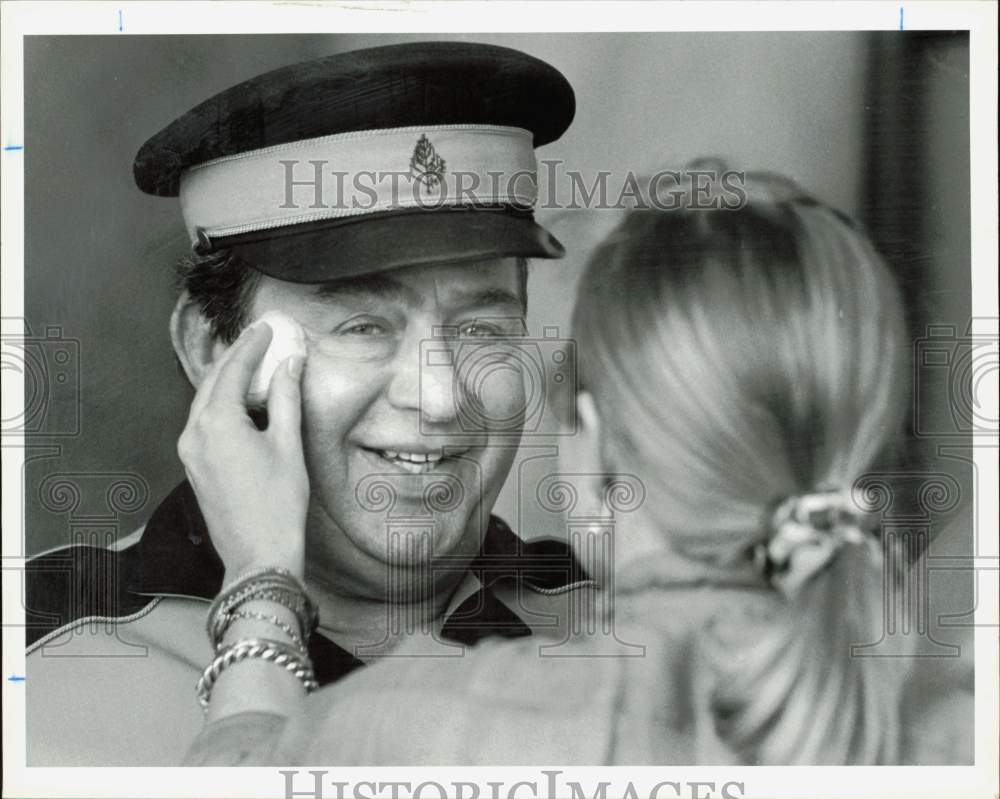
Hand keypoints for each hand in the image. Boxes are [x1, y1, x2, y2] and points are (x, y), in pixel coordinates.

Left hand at [178, 321, 308, 581]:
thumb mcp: (288, 446)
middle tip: (257, 338)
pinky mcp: (193, 466)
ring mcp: (189, 451)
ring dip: (225, 379)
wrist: (258, 555)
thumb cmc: (279, 504)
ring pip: (203, 401)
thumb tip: (289, 364)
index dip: (251, 345)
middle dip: (234, 356)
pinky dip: (219, 402)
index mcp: (218, 423)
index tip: (267, 327)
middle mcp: (194, 432)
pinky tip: (238, 400)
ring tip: (248, 362)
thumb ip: (285, 399)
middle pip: (212, 381)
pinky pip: (202, 421)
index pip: (233, 370)